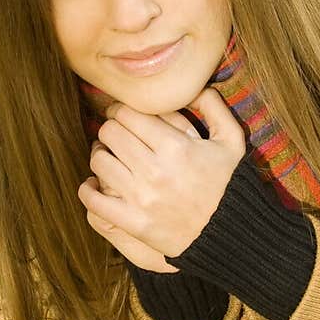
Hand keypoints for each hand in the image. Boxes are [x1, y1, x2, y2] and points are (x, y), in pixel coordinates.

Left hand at [78, 87, 246, 267]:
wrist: (230, 234)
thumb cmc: (229, 184)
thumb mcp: (231, 141)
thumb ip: (213, 107)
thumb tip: (192, 85)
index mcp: (175, 146)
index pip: (127, 114)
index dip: (120, 109)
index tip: (122, 114)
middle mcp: (154, 170)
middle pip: (109, 133)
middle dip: (110, 129)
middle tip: (116, 134)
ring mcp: (141, 198)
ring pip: (99, 162)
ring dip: (100, 155)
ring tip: (109, 157)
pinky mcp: (134, 223)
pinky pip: (93, 200)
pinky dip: (88, 189)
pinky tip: (95, 184)